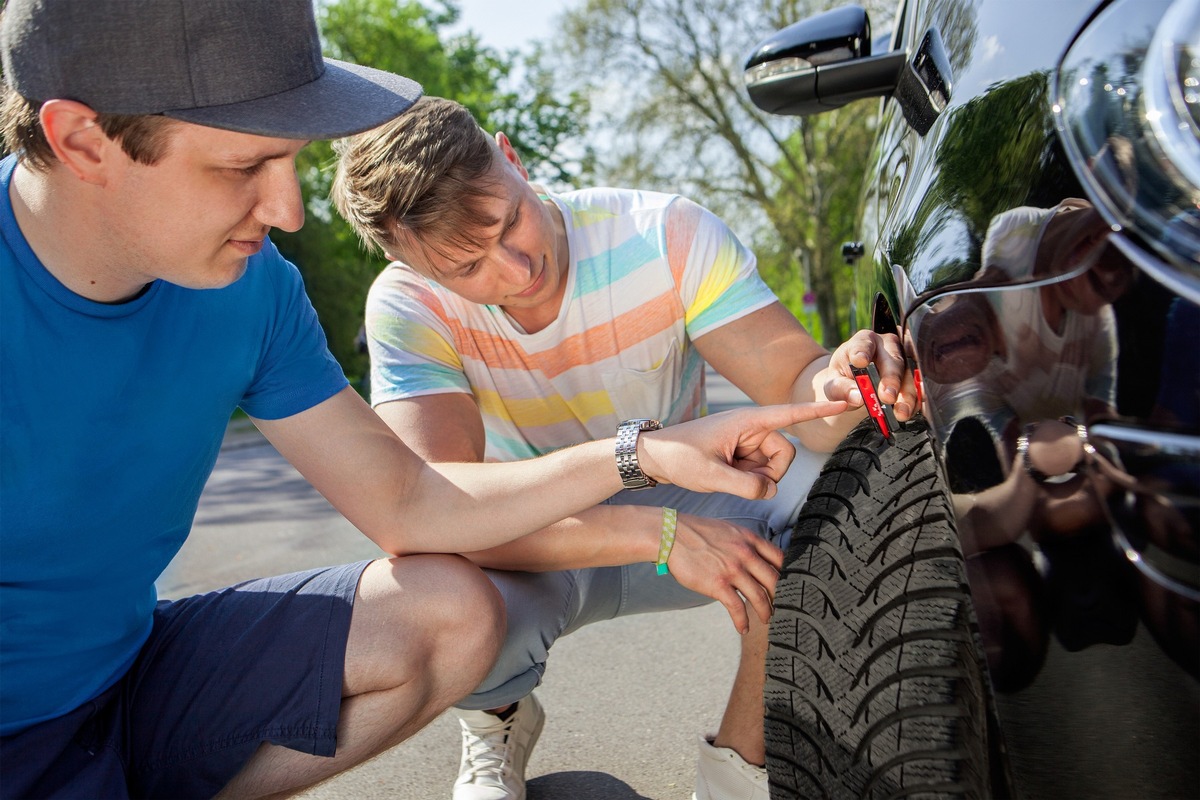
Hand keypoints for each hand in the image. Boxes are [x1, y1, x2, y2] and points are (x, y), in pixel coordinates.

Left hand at [638, 401, 845, 499]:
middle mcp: (751, 428)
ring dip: (756, 480)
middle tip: (738, 480)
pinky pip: (760, 473)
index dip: (818, 409)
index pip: (790, 414)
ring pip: (773, 468)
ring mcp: (748, 442)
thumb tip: (771, 491)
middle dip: (768, 474)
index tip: (847, 401)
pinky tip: (725, 477)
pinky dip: (748, 481)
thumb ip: (745, 486)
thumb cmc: (678, 456)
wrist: (655, 457)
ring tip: (726, 477)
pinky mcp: (743, 454)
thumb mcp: (710, 476)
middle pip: (784, 454)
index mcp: (747, 421)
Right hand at [665, 513, 783, 633]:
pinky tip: (743, 628)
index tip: (790, 585)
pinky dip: (742, 621)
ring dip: (765, 612)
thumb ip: (745, 543)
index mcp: (749, 539)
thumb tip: (755, 557)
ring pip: (759, 597)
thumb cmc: (697, 533)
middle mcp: (745, 554)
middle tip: (782, 607)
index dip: (789, 573)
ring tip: (766, 620)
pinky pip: (737, 608)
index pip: (780, 558)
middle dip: (780, 597)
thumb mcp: (728, 530)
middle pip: (774, 580)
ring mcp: (733, 570)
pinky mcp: (718, 584)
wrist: (672, 535)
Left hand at [823, 329, 916, 420]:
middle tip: (887, 397)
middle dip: (891, 380)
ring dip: (906, 395)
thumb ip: (841, 389)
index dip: (862, 352)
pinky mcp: (912, 375)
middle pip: (893, 360)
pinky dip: (913, 402)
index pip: (863, 344)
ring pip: (909, 375)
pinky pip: (916, 388)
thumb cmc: (844, 377)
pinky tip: (907, 412)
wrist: (855, 383)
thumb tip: (858, 397)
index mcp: (863, 341)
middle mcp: (886, 346)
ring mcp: (902, 359)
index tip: (860, 361)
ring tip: (900, 412)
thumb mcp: (834, 383)